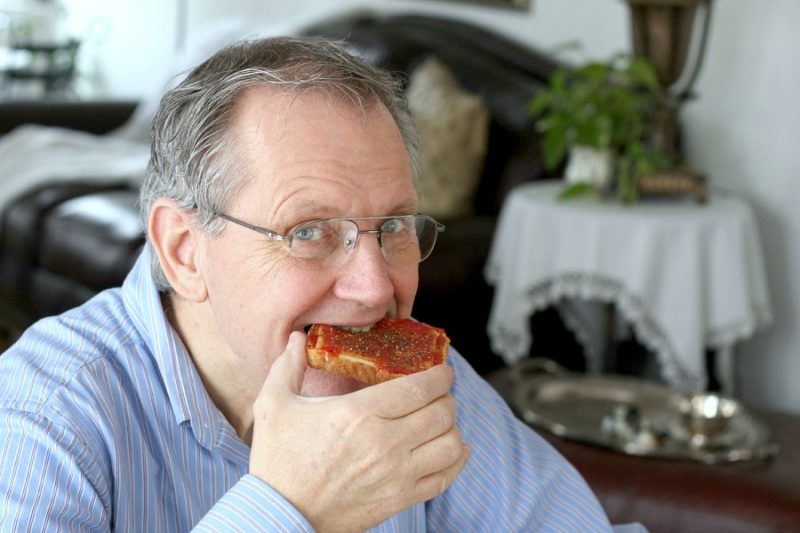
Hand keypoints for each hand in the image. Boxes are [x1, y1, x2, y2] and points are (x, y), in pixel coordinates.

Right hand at [249, 331, 469, 531]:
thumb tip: (295, 338)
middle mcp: (383, 442)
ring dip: (452, 427)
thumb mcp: (273, 406)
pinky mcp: (399, 499)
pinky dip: (456, 460)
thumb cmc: (277, 461)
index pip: (418, 387)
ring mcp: (395, 474)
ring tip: (442, 419)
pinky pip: (445, 477)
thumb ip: (288, 366)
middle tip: (441, 392)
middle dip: (447, 397)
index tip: (443, 371)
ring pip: (449, 444)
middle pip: (440, 412)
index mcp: (357, 413)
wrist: (279, 517)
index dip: (440, 376)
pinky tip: (454, 449)